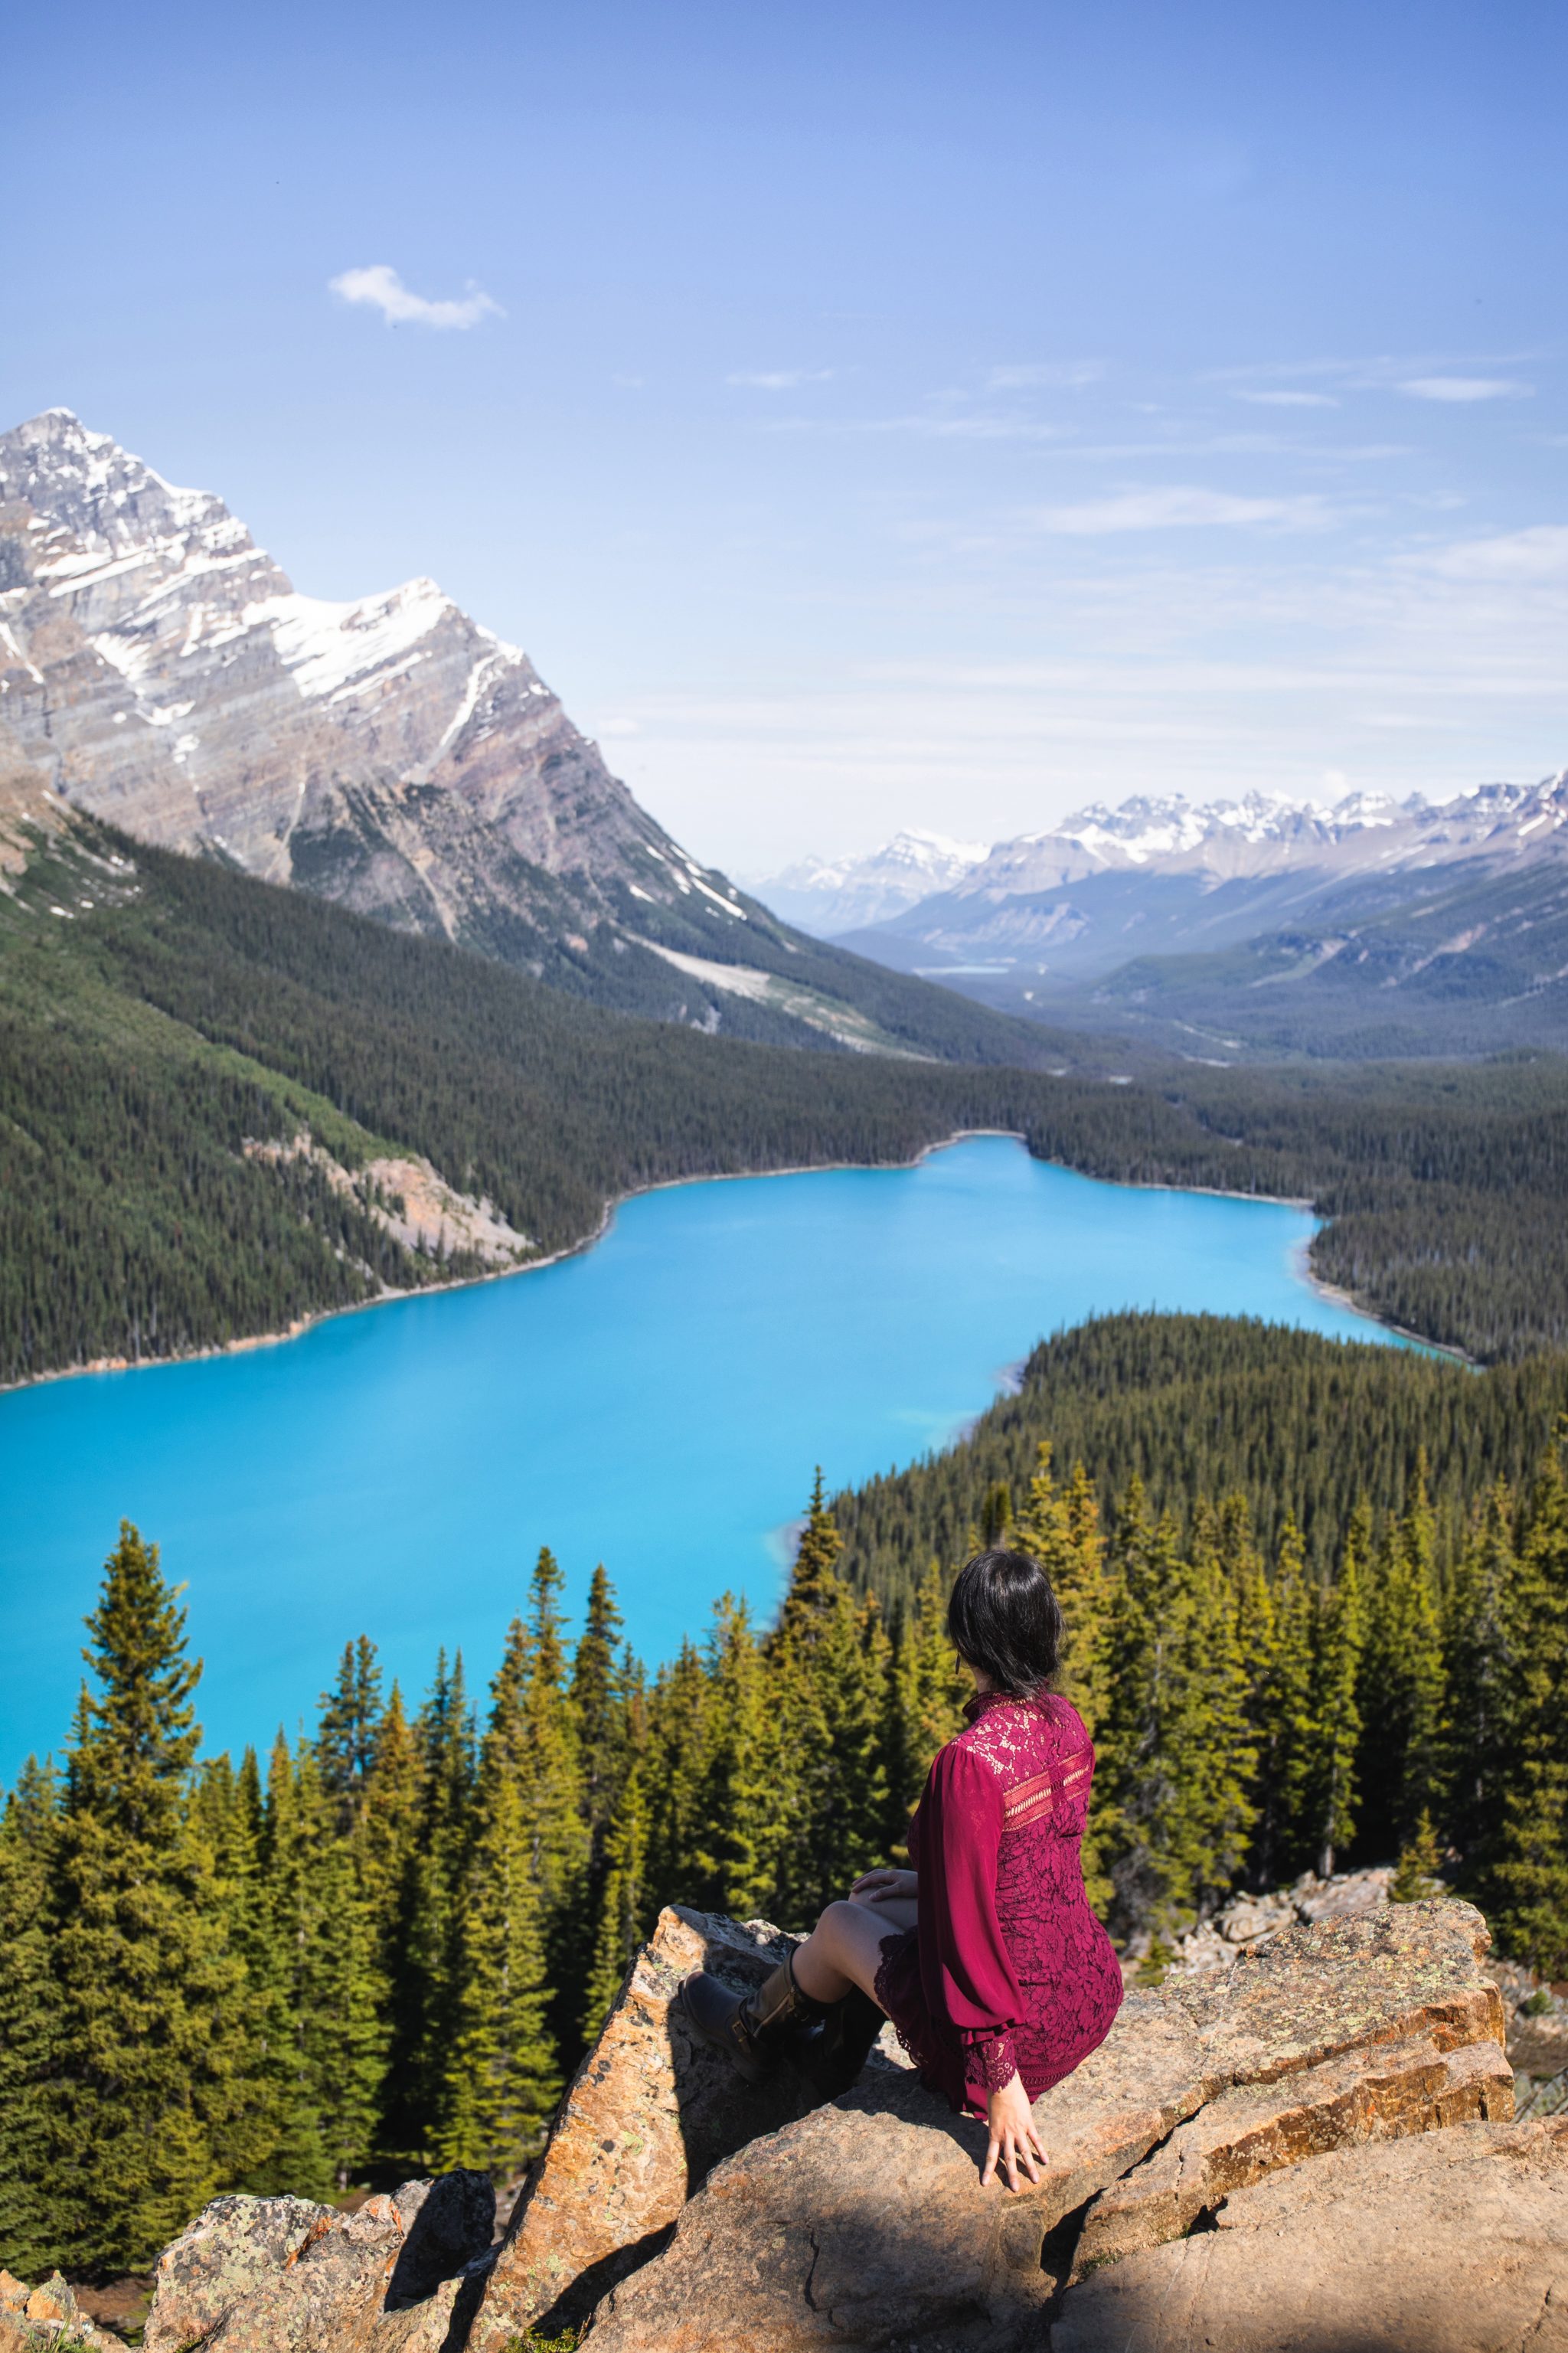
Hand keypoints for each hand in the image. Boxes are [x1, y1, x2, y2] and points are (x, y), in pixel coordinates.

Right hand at [849, 1867, 916, 1906]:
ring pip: (880, 1874)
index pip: (872, 1878)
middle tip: (854, 1884)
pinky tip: (880, 1886)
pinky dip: (879, 1880)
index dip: (862, 1884)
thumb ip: (885, 1893)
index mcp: (890, 1874)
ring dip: (870, 1878)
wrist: (930, 1882)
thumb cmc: (916, 1887)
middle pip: (874, 1873)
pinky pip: (886, 1878)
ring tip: (864, 1883)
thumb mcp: (899, 1890)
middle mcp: (892, 1873)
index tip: (853, 1890)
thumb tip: (870, 1898)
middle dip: (863, 1879)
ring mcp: (897, 1875)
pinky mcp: (901, 1879)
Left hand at [981, 2073, 1044, 2192]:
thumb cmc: (994, 2096)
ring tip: (1036, 2180)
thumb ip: (995, 2127)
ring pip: (1025, 2153)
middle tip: (1015, 2190)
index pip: (990, 2157)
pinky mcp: (1028, 2123)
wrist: (1003, 2082)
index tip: (985, 2184)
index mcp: (994, 2133)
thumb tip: (997, 2134)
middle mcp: (1006, 2135)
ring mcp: (1018, 2130)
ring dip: (1030, 2167)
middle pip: (1009, 2159)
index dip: (988, 2171)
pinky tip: (1046, 2161)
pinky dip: (1041, 2150)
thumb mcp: (990, 2115)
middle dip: (1012, 2175)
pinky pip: (1035, 2139)